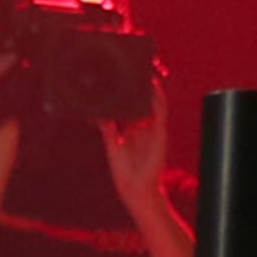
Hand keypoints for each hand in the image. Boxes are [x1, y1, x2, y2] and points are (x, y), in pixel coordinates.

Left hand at [100, 78, 168, 221]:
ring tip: (145, 70)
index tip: (118, 79)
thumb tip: (97, 114)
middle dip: (138, 87)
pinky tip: (153, 85)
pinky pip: (159, 111)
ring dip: (149, 88)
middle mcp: (142, 126)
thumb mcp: (112, 146)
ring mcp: (152, 128)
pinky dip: (157, 98)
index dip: (125, 93)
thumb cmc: (124, 171)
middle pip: (140, 101)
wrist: (137, 187)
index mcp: (130, 130)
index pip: (128, 107)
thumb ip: (108, 129)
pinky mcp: (159, 131)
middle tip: (134, 68)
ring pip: (151, 102)